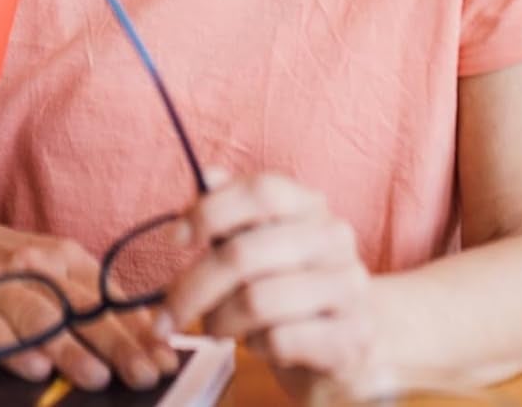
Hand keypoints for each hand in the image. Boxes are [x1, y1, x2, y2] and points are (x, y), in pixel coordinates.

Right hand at [0, 210, 179, 391]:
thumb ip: (98, 299)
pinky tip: (36, 369)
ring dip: (70, 349)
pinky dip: (14, 351)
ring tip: (97, 376)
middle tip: (145, 373)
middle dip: (116, 343)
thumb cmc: (12, 264)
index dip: (139, 330)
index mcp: (63, 256)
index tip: (166, 360)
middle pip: (79, 307)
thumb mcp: (57, 266)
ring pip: (39, 318)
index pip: (108, 296)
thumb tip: (152, 336)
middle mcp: (33, 267)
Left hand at [162, 172, 378, 399]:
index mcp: (310, 205)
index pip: (260, 192)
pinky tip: (259, 343)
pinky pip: (282, 339)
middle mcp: (335, 239)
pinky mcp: (352, 339)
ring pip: (258, 301)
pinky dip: (256, 344)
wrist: (350, 339)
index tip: (175, 238)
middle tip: (169, 312)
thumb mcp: (257, 240)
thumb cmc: (288, 282)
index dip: (211, 211)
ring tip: (214, 326)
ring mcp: (350, 289)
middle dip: (195, 286)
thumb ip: (228, 210)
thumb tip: (206, 177)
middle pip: (245, 253)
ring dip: (221, 319)